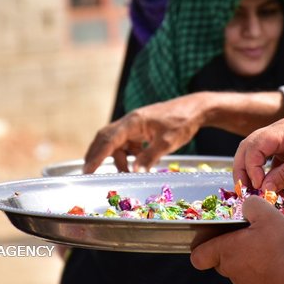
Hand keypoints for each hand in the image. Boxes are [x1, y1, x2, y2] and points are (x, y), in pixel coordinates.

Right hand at [83, 95, 205, 172]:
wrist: (196, 109)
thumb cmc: (182, 122)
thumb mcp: (167, 142)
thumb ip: (149, 157)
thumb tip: (135, 172)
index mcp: (133, 121)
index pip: (109, 139)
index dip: (97, 155)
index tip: (87, 169)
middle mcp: (130, 121)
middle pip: (106, 138)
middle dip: (96, 155)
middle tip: (88, 172)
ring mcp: (135, 125)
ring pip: (117, 143)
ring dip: (117, 159)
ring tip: (124, 174)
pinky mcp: (142, 129)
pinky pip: (127, 143)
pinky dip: (127, 155)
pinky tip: (136, 164)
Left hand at [191, 196, 283, 283]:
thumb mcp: (267, 214)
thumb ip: (251, 204)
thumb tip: (247, 205)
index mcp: (227, 251)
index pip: (198, 256)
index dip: (201, 246)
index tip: (211, 238)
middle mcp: (233, 271)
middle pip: (220, 260)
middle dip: (230, 247)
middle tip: (247, 234)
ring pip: (238, 268)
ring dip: (247, 257)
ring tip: (266, 244)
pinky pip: (255, 277)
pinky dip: (261, 268)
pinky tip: (276, 258)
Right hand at [233, 116, 283, 190]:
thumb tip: (263, 189)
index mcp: (283, 129)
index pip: (255, 145)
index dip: (251, 166)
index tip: (258, 186)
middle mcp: (279, 132)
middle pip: (249, 146)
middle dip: (243, 167)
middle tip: (243, 189)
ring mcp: (282, 140)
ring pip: (256, 153)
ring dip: (251, 170)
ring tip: (252, 189)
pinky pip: (269, 160)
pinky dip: (265, 173)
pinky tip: (267, 187)